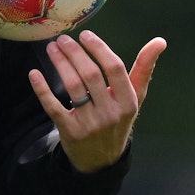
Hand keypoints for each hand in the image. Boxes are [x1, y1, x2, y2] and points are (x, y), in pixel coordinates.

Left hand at [28, 32, 165, 173]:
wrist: (102, 159)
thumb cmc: (118, 119)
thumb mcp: (135, 98)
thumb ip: (144, 69)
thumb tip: (160, 42)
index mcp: (128, 102)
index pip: (115, 69)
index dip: (99, 49)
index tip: (85, 35)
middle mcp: (110, 113)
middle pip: (91, 75)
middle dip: (75, 53)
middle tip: (63, 39)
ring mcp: (90, 124)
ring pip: (72, 87)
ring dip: (60, 64)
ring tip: (52, 48)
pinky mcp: (70, 131)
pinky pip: (53, 107)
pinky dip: (42, 89)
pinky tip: (34, 73)